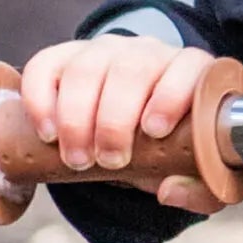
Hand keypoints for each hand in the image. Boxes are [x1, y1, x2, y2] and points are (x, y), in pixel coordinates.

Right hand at [20, 36, 224, 212]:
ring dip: (76, 117)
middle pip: (130, 70)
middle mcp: (148, 53)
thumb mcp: (200, 172)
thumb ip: (201, 190)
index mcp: (190, 71)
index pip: (187, 67)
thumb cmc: (174, 145)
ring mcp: (105, 51)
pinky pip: (45, 66)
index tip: (154, 131)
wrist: (140, 126)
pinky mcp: (65, 58)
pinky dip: (41, 100)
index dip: (170, 95)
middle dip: (114, 120)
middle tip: (108, 160)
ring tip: (77, 159)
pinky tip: (48, 134)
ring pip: (86, 68)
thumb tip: (168, 191)